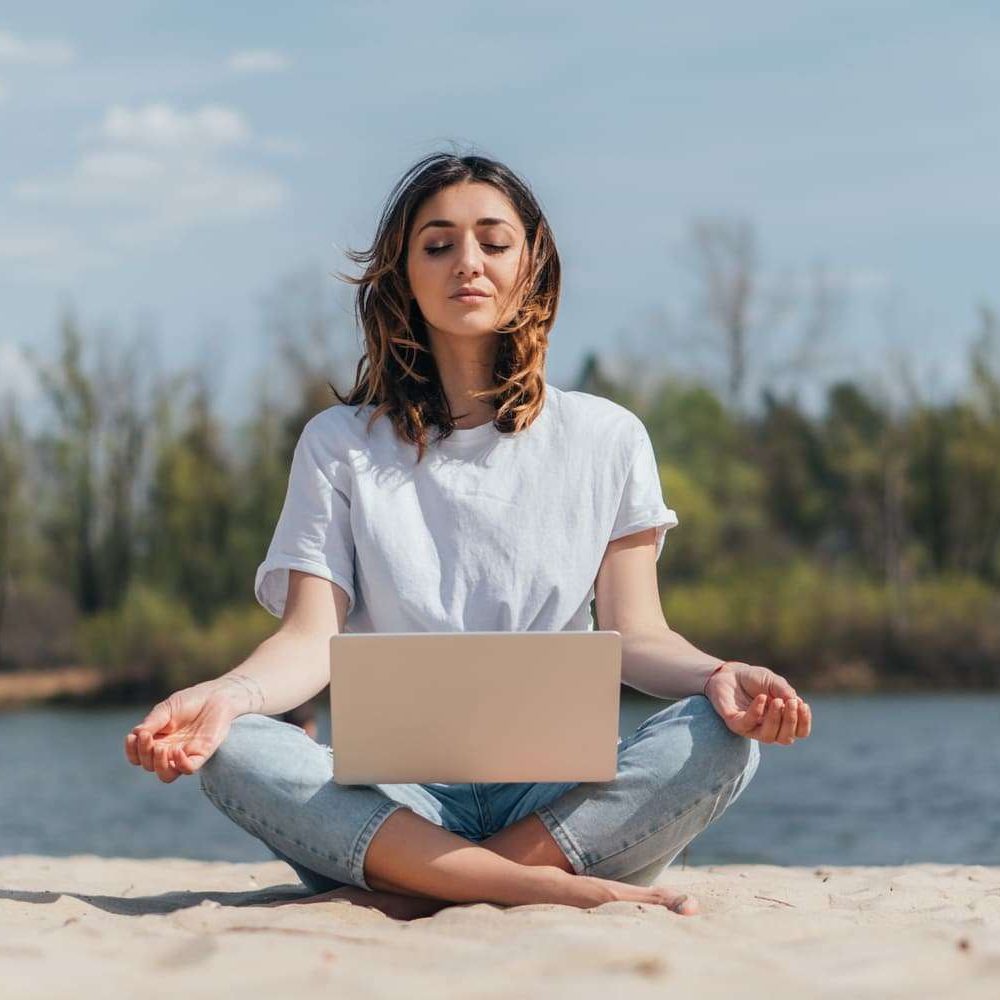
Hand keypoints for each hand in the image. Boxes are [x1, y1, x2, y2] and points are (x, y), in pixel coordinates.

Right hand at [124, 681, 241, 782]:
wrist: (216, 696)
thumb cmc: (191, 701)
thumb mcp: (167, 708)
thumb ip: (152, 722)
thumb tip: (136, 735)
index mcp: (157, 740)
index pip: (138, 756)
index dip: (131, 751)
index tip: (132, 737)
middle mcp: (169, 751)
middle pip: (149, 766)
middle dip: (144, 754)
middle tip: (148, 737)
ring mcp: (185, 755)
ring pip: (166, 775)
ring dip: (159, 765)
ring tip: (161, 749)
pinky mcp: (201, 755)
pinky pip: (188, 769)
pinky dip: (181, 764)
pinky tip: (177, 751)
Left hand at [704, 662, 811, 745]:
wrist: (729, 673)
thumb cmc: (753, 679)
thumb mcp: (773, 681)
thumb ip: (785, 691)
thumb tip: (797, 703)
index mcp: (782, 720)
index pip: (799, 732)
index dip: (804, 722)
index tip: (803, 705)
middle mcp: (768, 728)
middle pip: (786, 738)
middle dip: (791, 721)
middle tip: (790, 703)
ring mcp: (751, 728)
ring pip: (769, 737)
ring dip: (776, 719)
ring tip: (776, 701)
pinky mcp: (735, 724)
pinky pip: (747, 724)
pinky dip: (756, 712)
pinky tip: (761, 698)